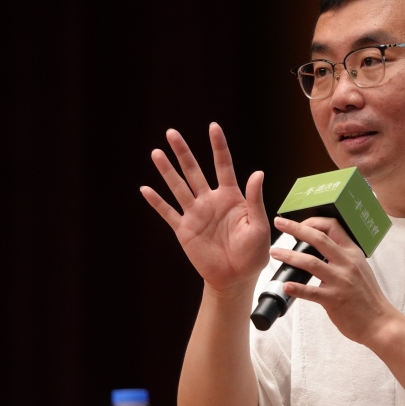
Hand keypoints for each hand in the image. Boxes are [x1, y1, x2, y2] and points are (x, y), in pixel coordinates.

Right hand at [140, 124, 269, 294]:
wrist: (236, 278)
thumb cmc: (252, 253)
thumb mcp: (259, 226)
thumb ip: (255, 199)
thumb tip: (257, 172)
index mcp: (231, 197)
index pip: (223, 165)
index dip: (218, 146)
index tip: (213, 127)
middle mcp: (210, 201)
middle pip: (194, 171)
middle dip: (183, 152)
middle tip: (171, 133)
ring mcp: (195, 214)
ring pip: (178, 187)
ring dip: (167, 171)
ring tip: (156, 153)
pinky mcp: (184, 229)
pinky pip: (168, 212)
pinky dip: (157, 201)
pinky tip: (145, 189)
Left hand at [271, 216, 403, 345]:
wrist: (379, 322)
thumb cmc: (367, 297)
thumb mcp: (360, 269)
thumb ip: (343, 258)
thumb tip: (321, 249)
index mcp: (353, 253)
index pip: (333, 226)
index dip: (313, 222)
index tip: (299, 224)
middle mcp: (347, 263)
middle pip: (318, 238)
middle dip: (296, 229)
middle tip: (280, 223)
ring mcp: (340, 281)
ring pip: (310, 262)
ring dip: (289, 256)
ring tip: (275, 252)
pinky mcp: (334, 300)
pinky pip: (311, 292)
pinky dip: (297, 288)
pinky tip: (286, 285)